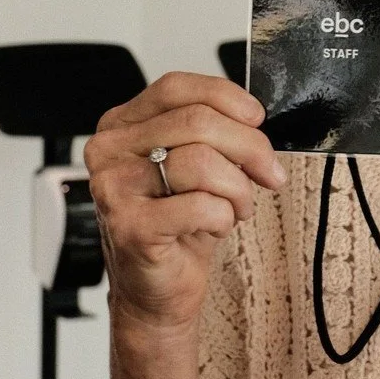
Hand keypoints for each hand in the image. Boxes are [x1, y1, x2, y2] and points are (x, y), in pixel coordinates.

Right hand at [85, 72, 285, 332]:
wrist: (157, 291)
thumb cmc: (178, 225)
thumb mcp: (195, 166)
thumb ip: (212, 133)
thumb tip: (254, 120)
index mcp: (122, 126)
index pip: (176, 87)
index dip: (226, 98)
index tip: (257, 119)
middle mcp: (109, 151)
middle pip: (197, 122)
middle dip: (249, 147)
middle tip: (269, 172)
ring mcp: (114, 188)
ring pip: (202, 161)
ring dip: (238, 188)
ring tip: (238, 206)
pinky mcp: (129, 225)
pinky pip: (202, 205)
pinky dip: (224, 217)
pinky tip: (215, 226)